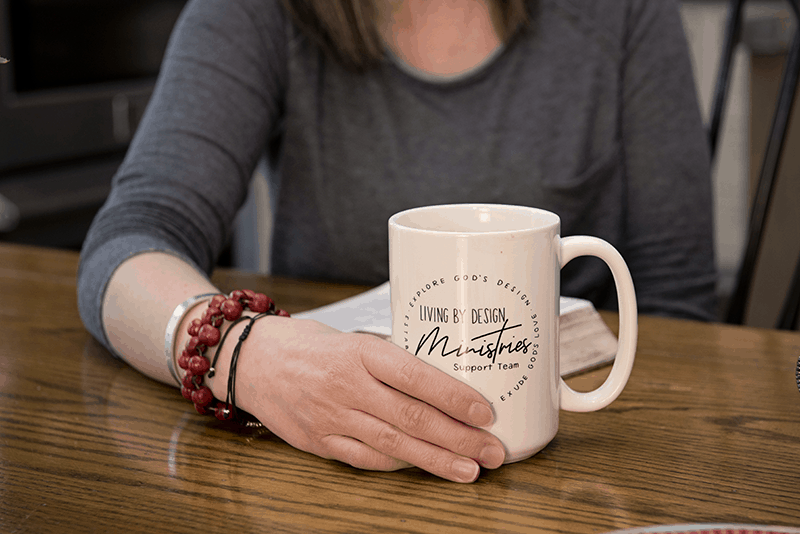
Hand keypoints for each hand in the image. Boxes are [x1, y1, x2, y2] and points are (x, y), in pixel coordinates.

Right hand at [221, 317, 506, 481]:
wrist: (250, 360)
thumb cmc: (306, 343)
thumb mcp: (351, 336)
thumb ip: (389, 360)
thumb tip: (440, 382)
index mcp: (360, 352)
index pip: (416, 376)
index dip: (454, 398)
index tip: (486, 412)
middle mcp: (347, 385)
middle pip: (412, 417)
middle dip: (459, 438)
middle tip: (493, 450)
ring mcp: (331, 417)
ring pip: (394, 445)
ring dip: (437, 460)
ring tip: (470, 470)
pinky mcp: (319, 441)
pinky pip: (366, 459)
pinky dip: (398, 464)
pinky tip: (424, 468)